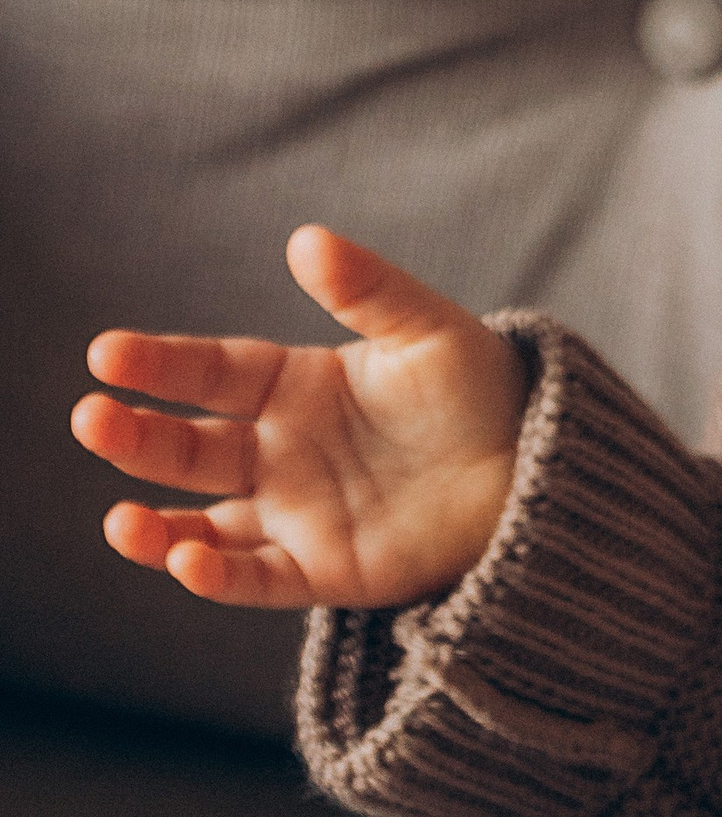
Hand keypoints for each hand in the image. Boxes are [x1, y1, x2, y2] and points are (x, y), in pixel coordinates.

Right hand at [71, 227, 528, 611]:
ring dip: (156, 527)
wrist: (537, 470)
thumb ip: (369, 290)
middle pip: (190, 448)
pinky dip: (218, 575)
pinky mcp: (324, 570)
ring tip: (119, 522)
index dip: (159, 364)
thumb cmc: (479, 390)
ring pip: (203, 524)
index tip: (106, 353)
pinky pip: (257, 578)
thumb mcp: (429, 330)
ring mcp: (295, 514)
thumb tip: (306, 239)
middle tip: (90, 418)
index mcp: (293, 386)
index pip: (210, 374)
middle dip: (137, 437)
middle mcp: (279, 452)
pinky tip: (186, 562)